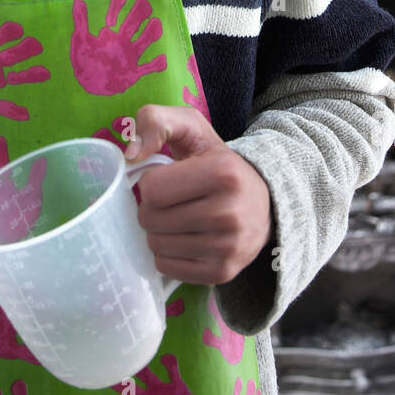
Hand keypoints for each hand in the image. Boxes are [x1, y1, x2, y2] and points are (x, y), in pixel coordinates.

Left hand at [126, 104, 274, 286]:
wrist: (264, 202)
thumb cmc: (217, 161)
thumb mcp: (191, 127)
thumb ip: (155, 122)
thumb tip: (130, 155)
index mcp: (223, 173)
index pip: (152, 189)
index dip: (151, 182)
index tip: (169, 179)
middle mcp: (229, 213)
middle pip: (151, 219)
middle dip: (151, 207)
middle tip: (171, 201)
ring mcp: (228, 248)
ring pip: (156, 246)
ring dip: (158, 231)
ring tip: (179, 218)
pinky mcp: (222, 273)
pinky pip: (167, 268)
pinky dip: (168, 254)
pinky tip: (185, 238)